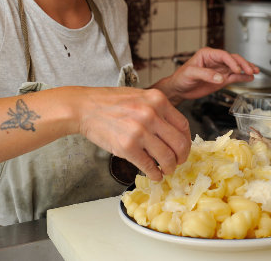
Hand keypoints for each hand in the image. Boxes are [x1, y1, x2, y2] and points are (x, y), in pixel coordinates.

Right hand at [74, 86, 190, 181]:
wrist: (84, 107)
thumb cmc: (109, 102)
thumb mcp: (139, 97)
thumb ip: (157, 110)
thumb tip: (173, 132)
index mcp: (158, 100)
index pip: (183, 126)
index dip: (186, 141)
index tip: (183, 149)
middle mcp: (151, 114)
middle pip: (180, 144)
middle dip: (181, 158)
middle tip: (177, 163)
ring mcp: (140, 131)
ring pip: (167, 158)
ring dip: (169, 168)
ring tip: (165, 170)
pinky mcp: (127, 147)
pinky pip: (149, 166)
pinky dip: (155, 174)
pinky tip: (154, 174)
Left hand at [156, 47, 258, 102]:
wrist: (179, 89)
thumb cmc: (181, 78)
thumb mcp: (190, 73)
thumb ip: (205, 74)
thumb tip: (220, 77)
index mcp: (207, 54)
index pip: (223, 55)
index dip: (232, 61)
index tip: (236, 69)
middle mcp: (215, 61)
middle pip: (233, 59)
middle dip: (243, 64)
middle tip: (250, 70)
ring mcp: (220, 70)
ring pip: (236, 67)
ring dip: (246, 69)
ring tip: (255, 71)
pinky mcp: (221, 80)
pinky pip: (234, 77)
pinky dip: (243, 77)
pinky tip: (250, 78)